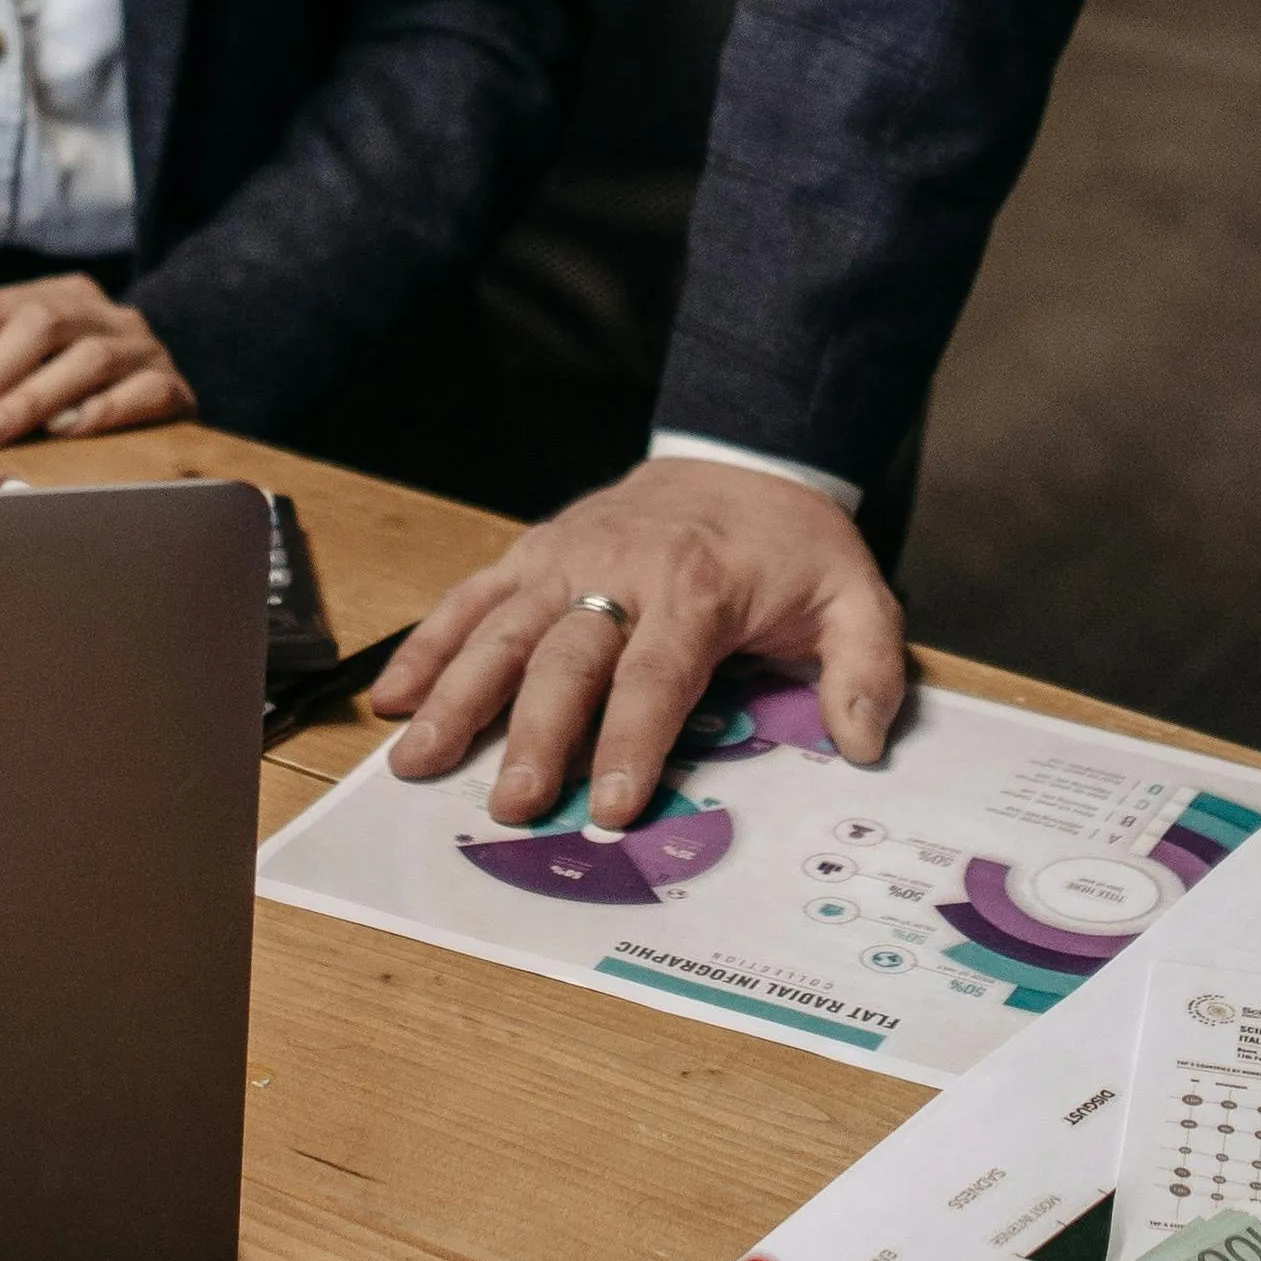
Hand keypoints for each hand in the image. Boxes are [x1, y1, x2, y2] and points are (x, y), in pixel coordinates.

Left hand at [0, 277, 198, 444]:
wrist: (150, 413)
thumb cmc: (56, 395)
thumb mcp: (6, 364)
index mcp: (56, 294)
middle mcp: (102, 312)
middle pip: (42, 323)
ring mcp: (142, 347)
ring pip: (90, 357)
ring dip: (35, 398)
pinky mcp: (175, 387)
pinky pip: (144, 392)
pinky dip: (103, 411)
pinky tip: (67, 433)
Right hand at [366, 455, 906, 828]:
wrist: (741, 453)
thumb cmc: (790, 545)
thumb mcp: (856, 596)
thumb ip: (866, 668)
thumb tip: (860, 742)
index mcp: (698, 587)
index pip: (656, 676)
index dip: (628, 743)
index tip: (606, 807)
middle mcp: (619, 569)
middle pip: (566, 659)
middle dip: (533, 736)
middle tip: (508, 805)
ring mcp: (566, 557)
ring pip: (501, 630)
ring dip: (455, 698)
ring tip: (416, 762)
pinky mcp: (533, 552)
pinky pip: (472, 599)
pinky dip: (428, 646)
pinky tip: (394, 698)